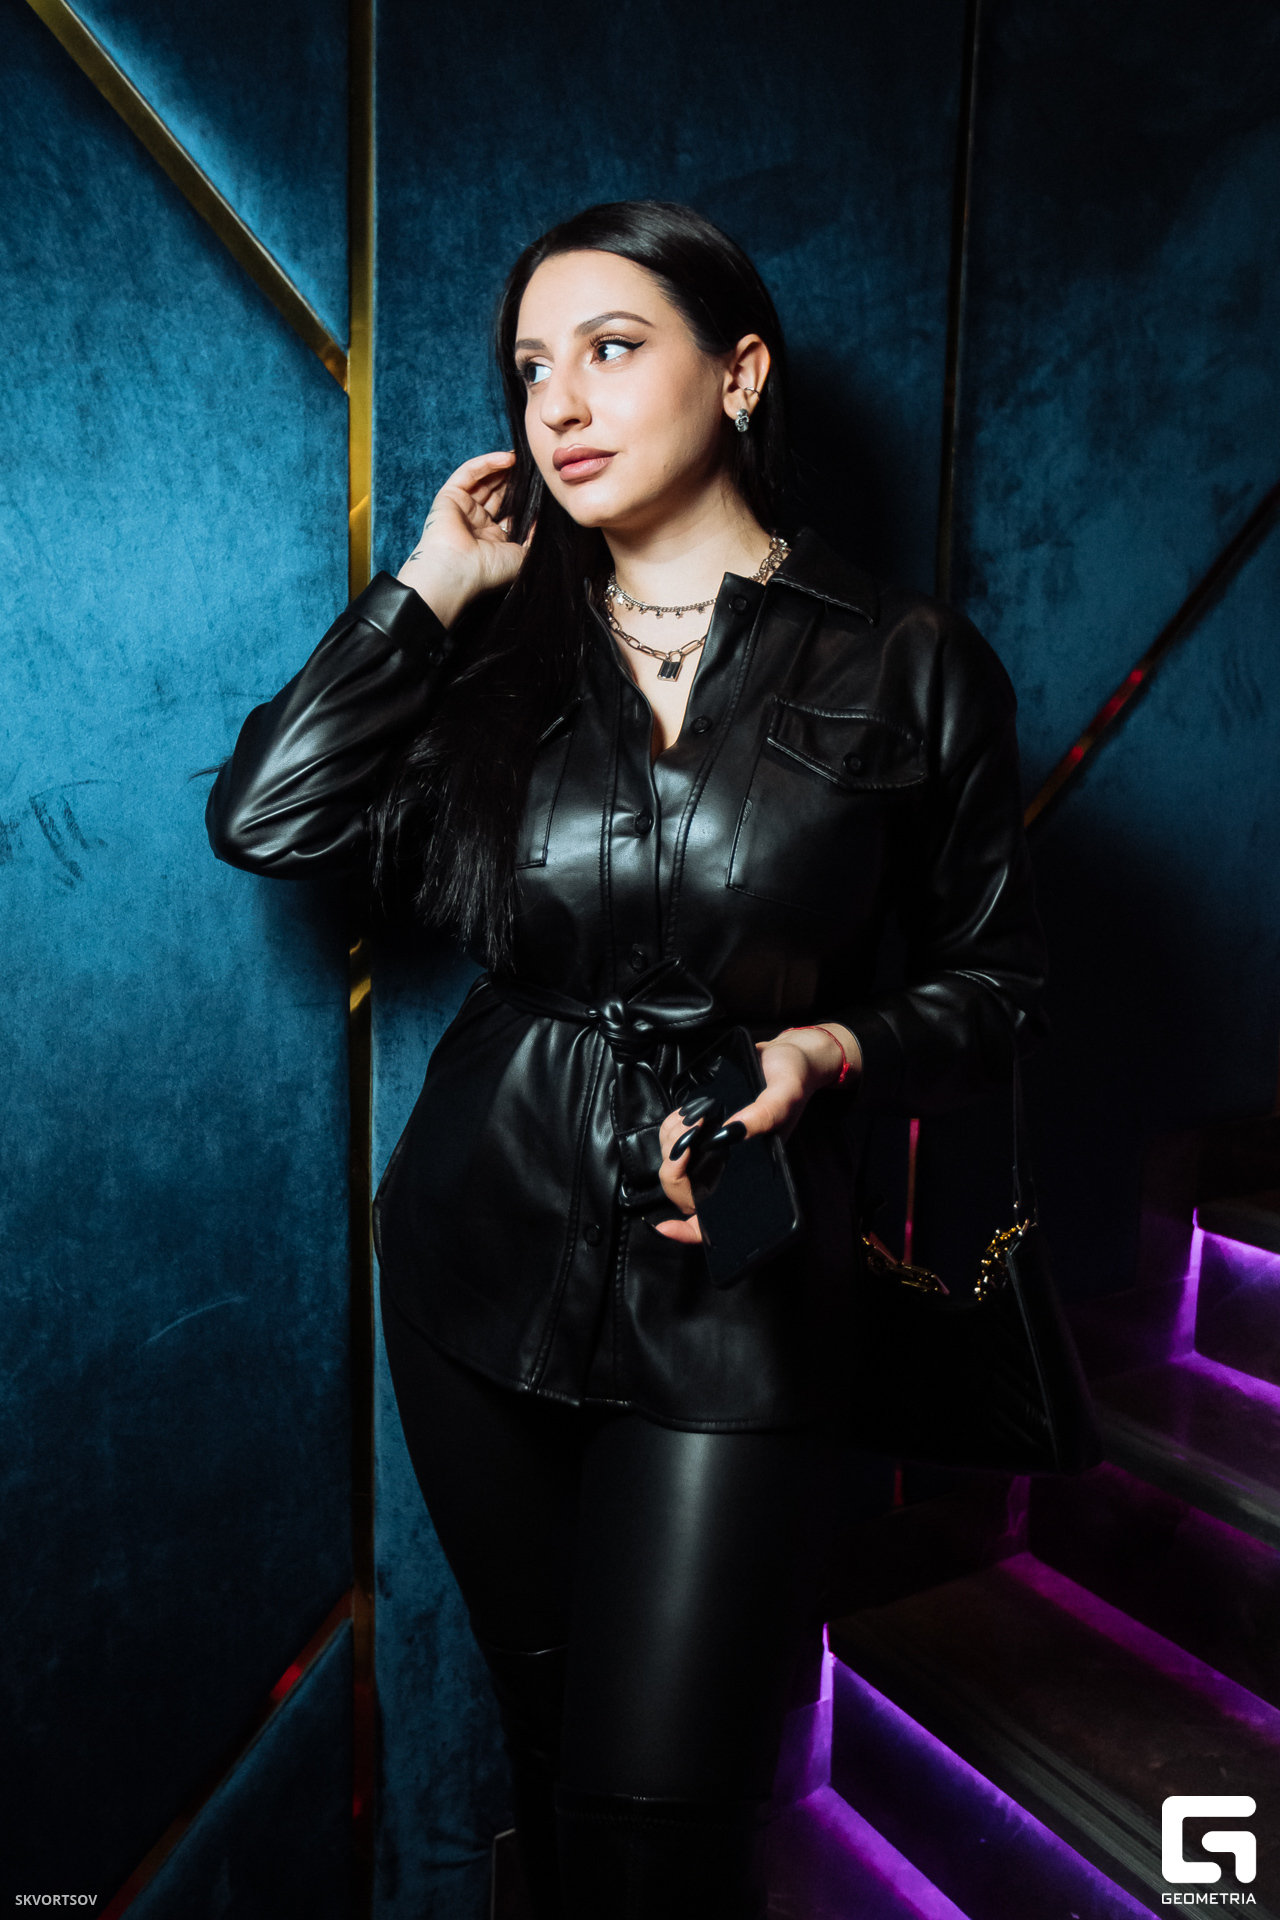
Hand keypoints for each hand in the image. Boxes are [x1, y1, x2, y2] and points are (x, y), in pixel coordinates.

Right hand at [396, 450, 530, 627]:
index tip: (541, 484)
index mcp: (492, 539)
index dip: (524, 496)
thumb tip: (542, 520)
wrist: (457, 573)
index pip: (510, 510)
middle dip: (514, 478)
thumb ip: (534, 538)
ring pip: (484, 480)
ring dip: (503, 468)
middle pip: (497, 492)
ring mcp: (462, 509)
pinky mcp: (449, 497)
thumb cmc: (488, 572)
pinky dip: (487, 463)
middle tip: (532, 466)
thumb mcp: (522, 557)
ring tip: (523, 458)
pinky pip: (469, 473)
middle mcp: (477, 523)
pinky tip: (507, 458)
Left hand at [654, 1024, 860, 1243]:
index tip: (666, 1226)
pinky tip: (688, 1112)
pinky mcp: (702, 1129)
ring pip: (673, 1162)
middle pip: (684, 1190)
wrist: (787, 1057)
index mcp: (749, 1171)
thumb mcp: (785, 1095)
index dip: (689, 1231)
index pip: (717, 1217)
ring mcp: (713, 1149)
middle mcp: (729, 1166)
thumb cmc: (793, 1081)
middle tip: (690, 1134)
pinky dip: (672, 1125)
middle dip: (675, 1166)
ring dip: (673, 1140)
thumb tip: (731, 1131)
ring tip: (696, 1116)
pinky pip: (673, 1137)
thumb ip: (764, 1115)